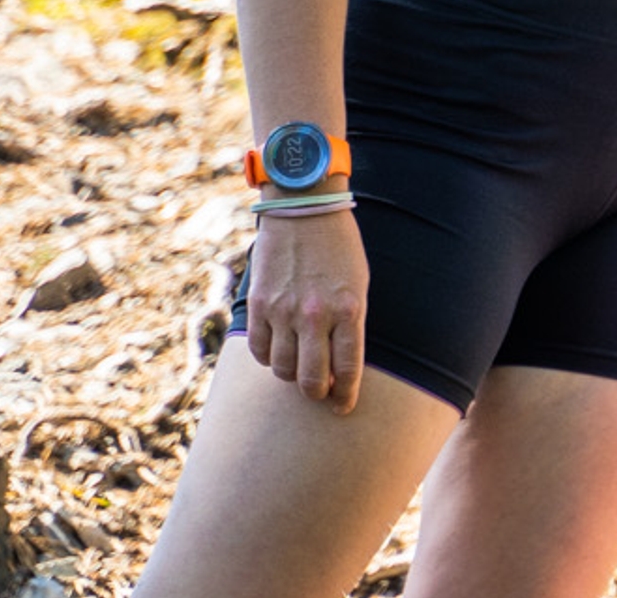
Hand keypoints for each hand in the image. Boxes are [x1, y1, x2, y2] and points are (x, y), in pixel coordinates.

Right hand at [245, 209, 368, 411]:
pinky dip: (267, 357)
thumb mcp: (358, 284)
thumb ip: (349, 324)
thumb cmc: (340, 248)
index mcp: (349, 309)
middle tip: (320, 392)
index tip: (343, 407)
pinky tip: (276, 350)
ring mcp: (283, 312)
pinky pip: (258, 350)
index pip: (348, 370)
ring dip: (291, 375)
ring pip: (282, 370)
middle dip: (318, 394)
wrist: (304, 208)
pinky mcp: (258, 305)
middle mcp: (315, 316)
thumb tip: (338, 366)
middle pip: (311, 380)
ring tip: (299, 367)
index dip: (345, 397)